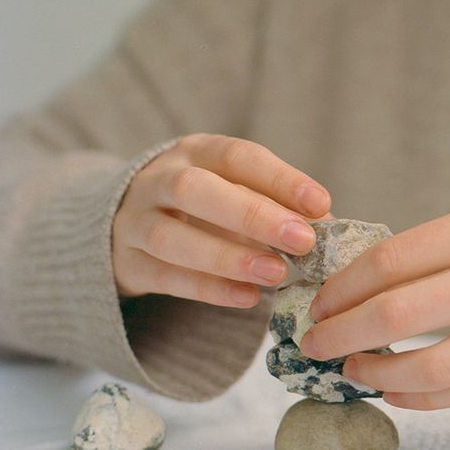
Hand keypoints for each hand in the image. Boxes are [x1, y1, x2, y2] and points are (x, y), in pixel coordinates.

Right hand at [113, 133, 331, 306]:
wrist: (120, 225)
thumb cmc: (199, 206)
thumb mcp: (233, 190)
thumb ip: (275, 205)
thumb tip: (330, 228)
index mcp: (193, 152)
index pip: (235, 156)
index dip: (278, 178)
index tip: (320, 203)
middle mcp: (157, 180)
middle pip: (194, 189)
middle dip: (252, 214)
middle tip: (301, 240)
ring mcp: (133, 222)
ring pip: (170, 237)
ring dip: (228, 257)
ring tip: (276, 273)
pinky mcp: (126, 264)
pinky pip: (164, 277)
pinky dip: (208, 288)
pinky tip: (248, 297)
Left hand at [300, 199, 449, 409]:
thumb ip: (435, 249)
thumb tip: (358, 287)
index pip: (391, 260)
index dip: (343, 287)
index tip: (319, 302)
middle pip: (397, 314)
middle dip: (341, 332)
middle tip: (314, 342)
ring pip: (428, 368)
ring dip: (375, 372)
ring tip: (352, 367)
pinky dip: (417, 398)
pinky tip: (393, 389)